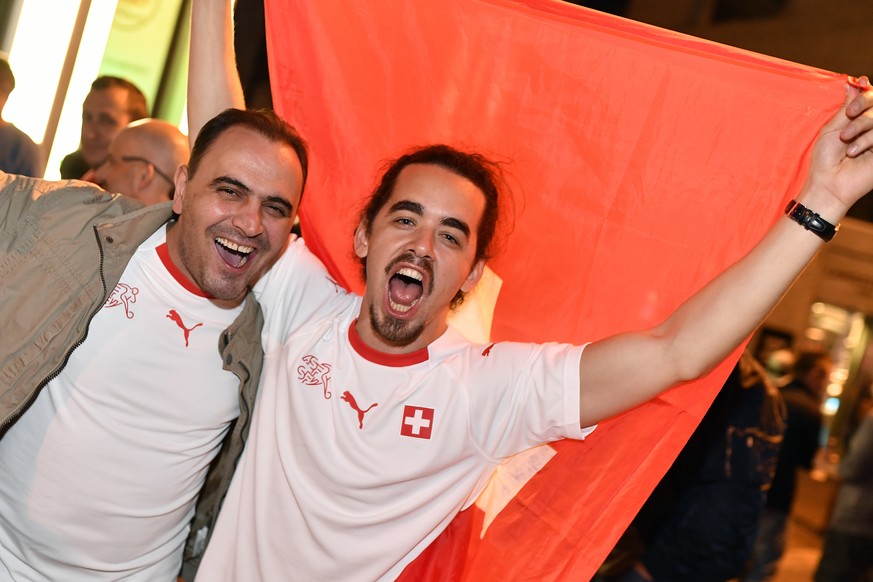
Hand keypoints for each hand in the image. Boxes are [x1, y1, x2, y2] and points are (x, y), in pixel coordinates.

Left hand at [803, 77, 872, 214]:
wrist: (828, 183)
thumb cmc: (826, 158)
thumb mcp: (832, 128)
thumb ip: (846, 106)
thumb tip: (853, 83)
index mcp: (860, 120)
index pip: (872, 97)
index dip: (866, 92)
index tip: (857, 88)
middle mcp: (872, 127)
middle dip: (864, 105)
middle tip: (848, 116)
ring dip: (862, 125)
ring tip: (846, 141)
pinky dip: (868, 139)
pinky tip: (854, 152)